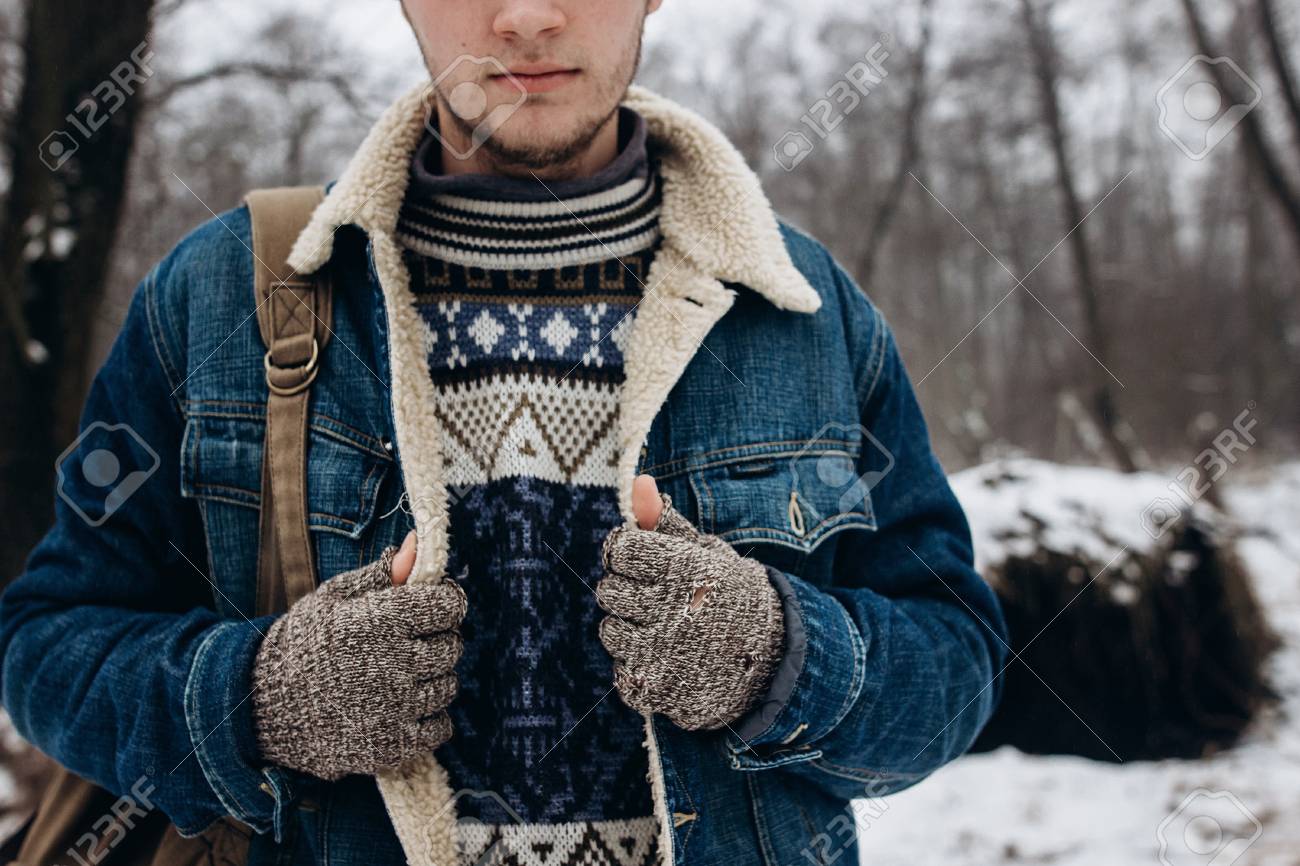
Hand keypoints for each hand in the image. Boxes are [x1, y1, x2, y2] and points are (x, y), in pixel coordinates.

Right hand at [250, 532, 466, 779]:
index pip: (449, 605)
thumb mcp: (334, 599)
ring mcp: (395, 707)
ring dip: (431, 680)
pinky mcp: (392, 744)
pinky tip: (403, 708)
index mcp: (380, 620)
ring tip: (398, 678)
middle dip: (437, 641)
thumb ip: (382, 575)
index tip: (432, 607)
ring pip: (447, 685)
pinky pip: (440, 726)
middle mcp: (394, 662)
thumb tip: (417, 543)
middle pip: (452, 646)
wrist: (263, 708)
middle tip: (409, 645)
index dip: (444, 603)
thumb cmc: (303, 643)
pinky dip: (429, 718)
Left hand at [596, 475, 783, 730]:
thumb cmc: (730, 595)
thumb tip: (638, 482)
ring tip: (664, 629)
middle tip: (660, 598)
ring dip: (629, 628)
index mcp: (687, 567)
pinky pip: (619, 668)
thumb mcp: (707, 553)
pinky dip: (637, 665)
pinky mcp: (657, 686)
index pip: (620, 548)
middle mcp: (674, 607)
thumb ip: (665, 521)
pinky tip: (667, 658)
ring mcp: (663, 651)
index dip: (627, 553)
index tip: (645, 561)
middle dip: (627, 590)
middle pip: (608, 589)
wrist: (771, 663)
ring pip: (610, 630)